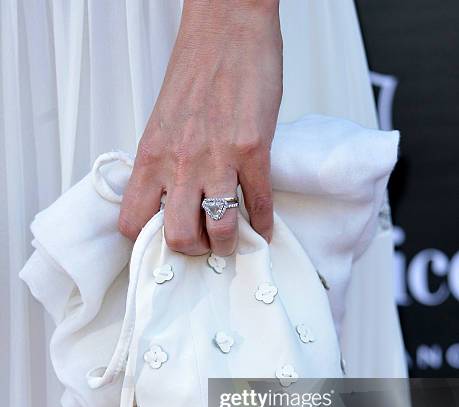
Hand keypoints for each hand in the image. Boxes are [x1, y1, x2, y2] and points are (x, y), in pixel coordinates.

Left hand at [119, 0, 281, 255]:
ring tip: (233, 241)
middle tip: (204, 244)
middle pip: (179, 237)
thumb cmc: (196, 71)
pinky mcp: (254, 150)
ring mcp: (218, 159)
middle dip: (194, 250)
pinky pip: (260, 203)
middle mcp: (180, 164)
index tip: (163, 239)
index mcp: (151, 157)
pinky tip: (264, 227)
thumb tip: (174, 199)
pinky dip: (264, 223)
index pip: (133, 221)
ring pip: (220, 229)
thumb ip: (163, 163)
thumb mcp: (161, 122)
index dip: (147, 240)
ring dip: (229, 244)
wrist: (226, 27)